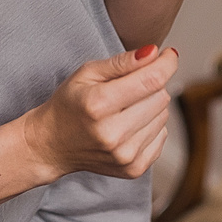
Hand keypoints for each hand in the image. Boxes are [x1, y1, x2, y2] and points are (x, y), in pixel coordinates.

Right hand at [22, 45, 179, 181]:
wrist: (53, 145)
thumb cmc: (70, 104)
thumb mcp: (87, 73)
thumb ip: (122, 61)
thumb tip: (154, 52)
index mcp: (99, 104)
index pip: (152, 80)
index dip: (167, 63)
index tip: (169, 54)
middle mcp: (113, 134)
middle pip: (161, 97)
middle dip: (152, 85)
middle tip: (130, 87)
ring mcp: (124, 155)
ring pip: (164, 116)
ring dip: (151, 107)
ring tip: (125, 108)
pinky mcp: (133, 169)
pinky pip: (162, 137)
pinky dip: (150, 127)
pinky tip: (129, 126)